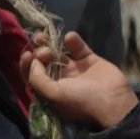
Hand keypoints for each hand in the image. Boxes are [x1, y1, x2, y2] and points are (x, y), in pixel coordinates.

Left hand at [20, 32, 137, 128]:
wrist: (112, 101)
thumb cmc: (80, 100)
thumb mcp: (52, 95)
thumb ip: (37, 78)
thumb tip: (33, 61)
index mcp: (49, 92)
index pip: (32, 76)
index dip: (27, 64)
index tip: (28, 54)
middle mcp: (60, 80)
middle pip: (43, 62)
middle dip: (39, 52)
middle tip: (45, 51)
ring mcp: (75, 70)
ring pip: (58, 53)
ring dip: (50, 44)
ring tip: (47, 37)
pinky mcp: (89, 60)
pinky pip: (77, 47)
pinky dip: (73, 40)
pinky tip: (69, 37)